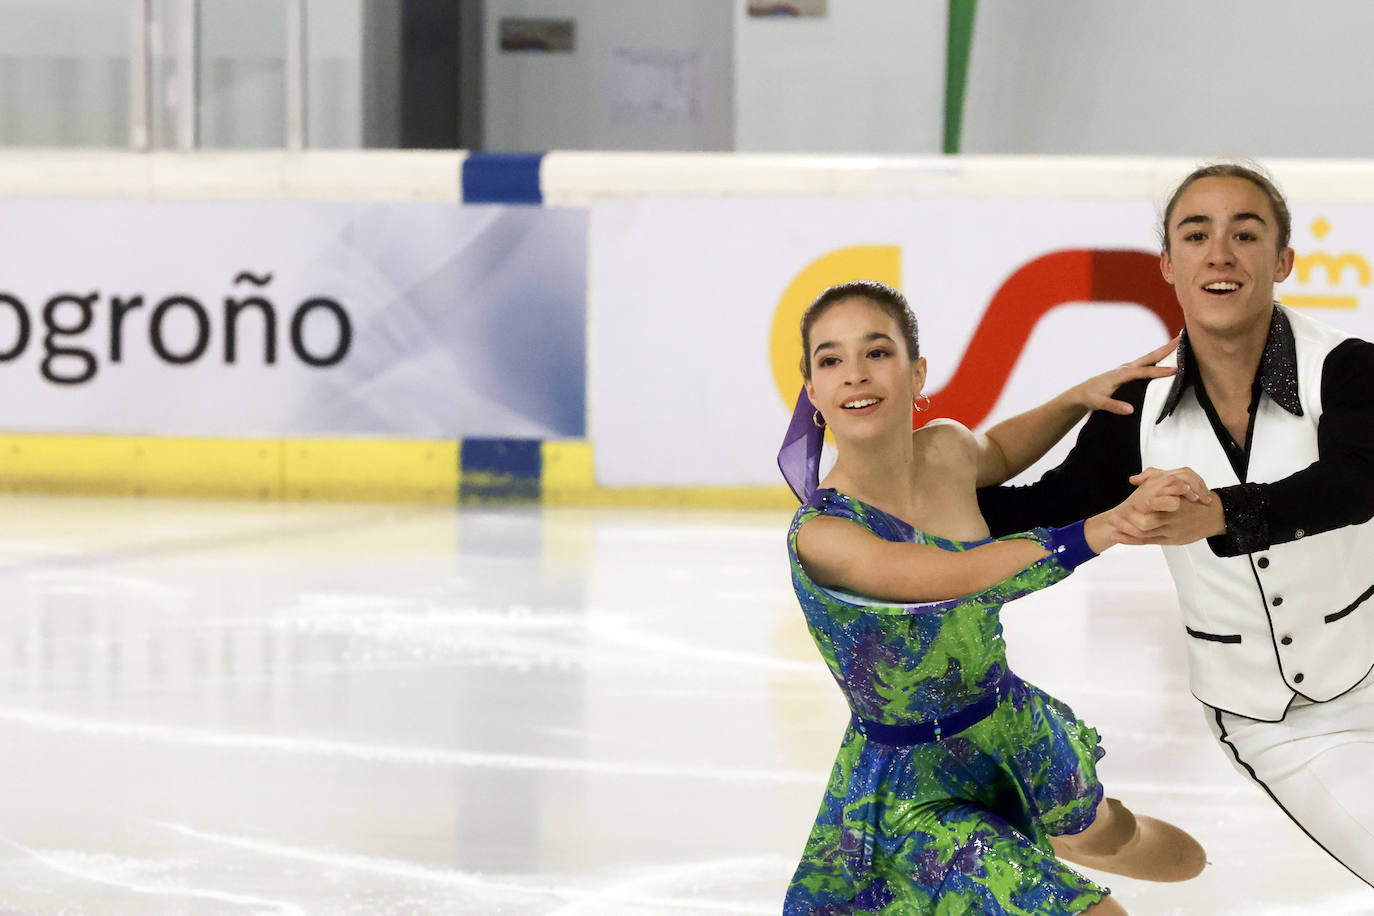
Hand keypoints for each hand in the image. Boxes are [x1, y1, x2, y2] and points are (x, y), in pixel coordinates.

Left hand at [1065, 337, 1179, 415]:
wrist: (1081, 393)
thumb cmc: (1090, 398)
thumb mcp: (1099, 403)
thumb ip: (1114, 406)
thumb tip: (1130, 410)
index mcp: (1121, 374)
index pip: (1144, 372)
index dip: (1159, 371)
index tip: (1176, 370)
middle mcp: (1126, 368)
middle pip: (1149, 357)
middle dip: (1166, 349)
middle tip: (1182, 338)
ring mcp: (1128, 368)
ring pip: (1149, 357)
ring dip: (1164, 350)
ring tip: (1179, 342)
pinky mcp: (1129, 371)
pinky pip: (1147, 362)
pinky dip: (1158, 357)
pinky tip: (1166, 356)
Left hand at [1110, 467, 1224, 545]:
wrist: (1213, 516)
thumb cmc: (1192, 498)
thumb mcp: (1178, 483)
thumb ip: (1154, 477)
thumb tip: (1133, 479)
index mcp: (1174, 503)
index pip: (1152, 507)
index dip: (1136, 510)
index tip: (1122, 509)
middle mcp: (1172, 519)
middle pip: (1146, 524)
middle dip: (1127, 523)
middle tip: (1113, 519)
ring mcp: (1171, 531)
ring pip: (1145, 535)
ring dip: (1126, 532)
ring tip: (1112, 529)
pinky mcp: (1170, 540)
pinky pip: (1147, 542)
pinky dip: (1131, 540)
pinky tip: (1118, 537)